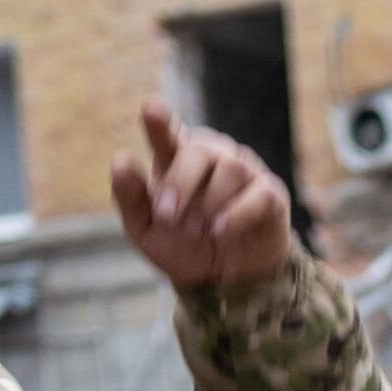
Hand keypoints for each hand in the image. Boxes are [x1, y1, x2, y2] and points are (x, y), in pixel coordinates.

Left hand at [111, 98, 293, 288]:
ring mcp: (244, 173)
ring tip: (196, 231)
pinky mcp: (270, 195)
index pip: (169, 132)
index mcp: (176, 158)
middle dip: (180, 182)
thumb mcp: (145, 230)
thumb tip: (121, 159)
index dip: (161, 121)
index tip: (151, 108)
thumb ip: (130, 197)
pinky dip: (236, 214)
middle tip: (167, 215)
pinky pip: (258, 195)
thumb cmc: (181, 245)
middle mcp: (212, 157)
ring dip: (209, 204)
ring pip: (231, 170)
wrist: (221, 281)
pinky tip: (219, 232)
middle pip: (199, 150)